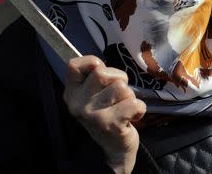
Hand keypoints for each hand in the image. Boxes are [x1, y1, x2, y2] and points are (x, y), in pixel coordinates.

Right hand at [64, 56, 145, 173]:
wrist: (114, 149)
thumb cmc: (106, 114)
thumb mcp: (91, 95)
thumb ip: (92, 77)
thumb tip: (99, 63)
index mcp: (72, 93)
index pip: (73, 65)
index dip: (92, 62)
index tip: (101, 73)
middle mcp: (78, 104)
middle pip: (102, 73)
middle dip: (118, 78)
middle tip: (118, 94)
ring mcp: (94, 115)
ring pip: (121, 87)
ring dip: (129, 95)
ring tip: (124, 107)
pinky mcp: (112, 124)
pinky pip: (134, 103)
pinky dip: (140, 108)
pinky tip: (132, 116)